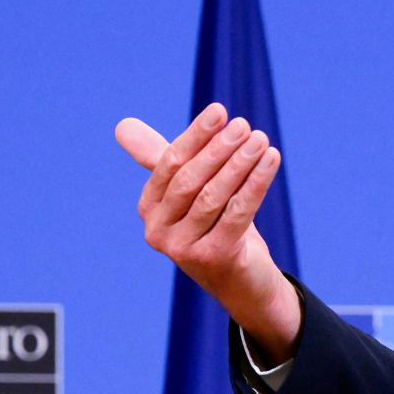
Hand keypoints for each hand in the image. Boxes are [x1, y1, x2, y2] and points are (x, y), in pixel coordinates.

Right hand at [115, 103, 301, 365]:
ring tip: (261, 139)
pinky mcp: (213, 259)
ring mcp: (182, 250)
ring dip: (240, 163)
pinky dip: (256, 183)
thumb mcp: (191, 191)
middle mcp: (158, 231)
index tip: (220, 111)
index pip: (170, 164)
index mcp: (149, 209)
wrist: (243, 282)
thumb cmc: (216, 226)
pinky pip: (237, 214)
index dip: (195, 136)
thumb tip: (122, 125)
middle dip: (218, 149)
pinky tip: (271, 160)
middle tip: (244, 125)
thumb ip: (164, 158)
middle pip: (190, 180)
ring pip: (214, 197)